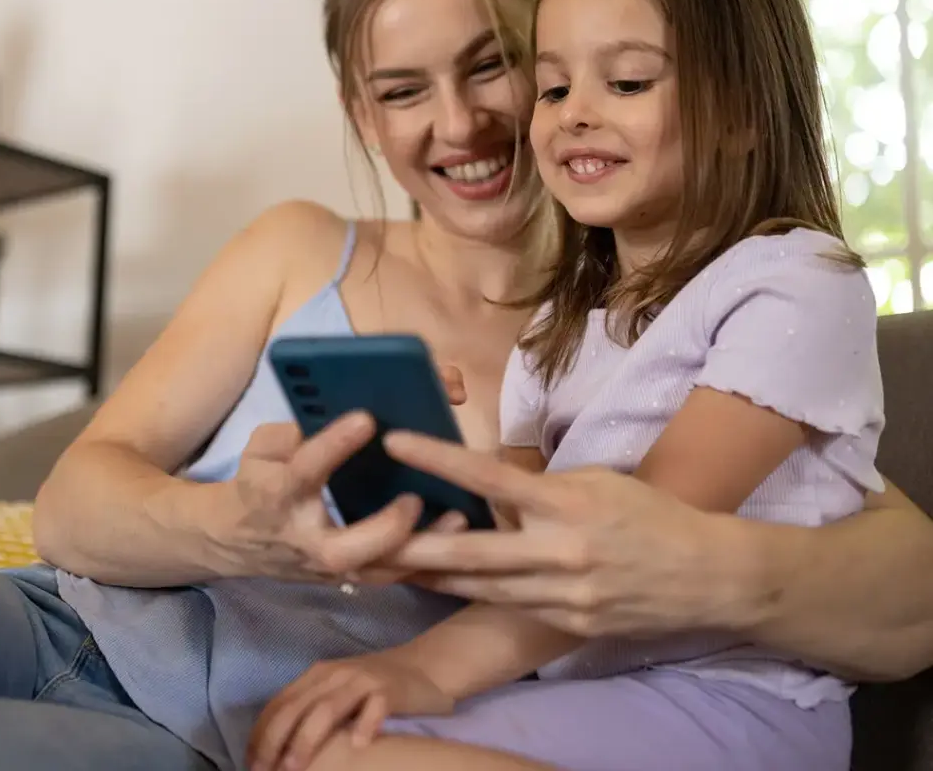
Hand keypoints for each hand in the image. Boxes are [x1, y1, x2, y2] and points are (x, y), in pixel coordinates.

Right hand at [212, 362, 467, 582]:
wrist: (235, 540)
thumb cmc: (259, 479)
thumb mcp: (264, 447)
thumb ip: (300, 430)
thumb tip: (352, 406)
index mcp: (276, 494)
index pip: (304, 471)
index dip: (333, 445)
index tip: (367, 418)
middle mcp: (303, 537)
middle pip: (341, 550)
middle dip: (382, 529)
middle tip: (415, 499)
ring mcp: (327, 566)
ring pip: (374, 573)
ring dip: (417, 549)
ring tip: (459, 519)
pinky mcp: (348, 578)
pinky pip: (389, 574)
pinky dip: (424, 557)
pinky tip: (458, 535)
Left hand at [247, 651, 453, 770]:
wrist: (424, 665)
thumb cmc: (372, 687)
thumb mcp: (336, 691)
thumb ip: (310, 710)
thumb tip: (274, 751)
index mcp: (317, 675)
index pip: (280, 704)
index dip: (262, 735)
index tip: (252, 765)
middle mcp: (336, 674)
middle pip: (298, 707)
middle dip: (277, 742)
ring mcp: (364, 680)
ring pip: (328, 708)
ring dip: (307, 739)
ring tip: (296, 769)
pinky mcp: (390, 690)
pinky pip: (375, 707)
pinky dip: (364, 725)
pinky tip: (359, 746)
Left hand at [383, 433, 739, 637]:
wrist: (705, 575)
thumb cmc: (648, 514)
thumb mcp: (597, 481)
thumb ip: (542, 489)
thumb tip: (494, 490)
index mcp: (567, 502)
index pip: (490, 478)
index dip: (438, 460)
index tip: (395, 442)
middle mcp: (561, 551)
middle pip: (470, 552)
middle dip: (411, 548)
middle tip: (361, 540)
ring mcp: (564, 595)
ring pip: (481, 588)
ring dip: (432, 578)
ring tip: (386, 567)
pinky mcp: (569, 625)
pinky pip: (513, 607)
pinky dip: (479, 594)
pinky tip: (447, 586)